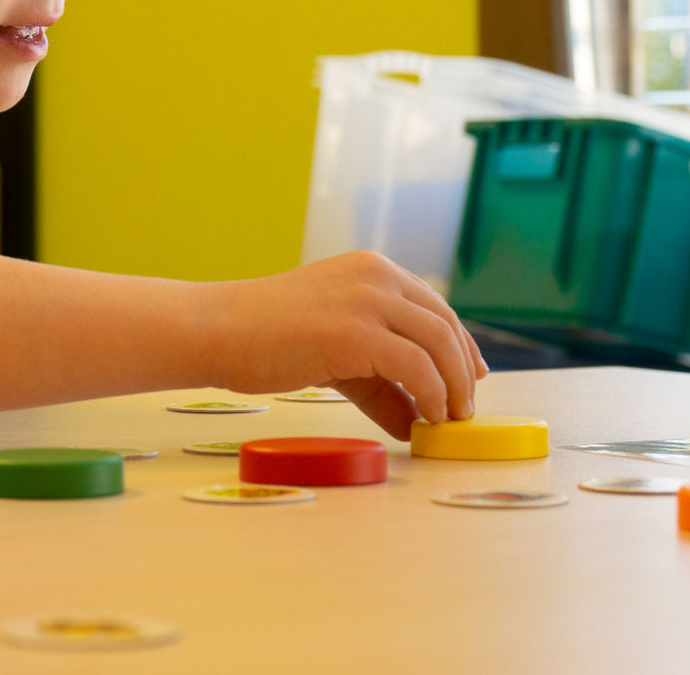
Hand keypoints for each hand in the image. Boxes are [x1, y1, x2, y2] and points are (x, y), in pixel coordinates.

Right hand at [205, 251, 486, 438]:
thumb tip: (414, 421)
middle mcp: (375, 276)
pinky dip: (429, 395)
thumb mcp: (334, 351)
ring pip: (438, 343)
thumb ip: (377, 380)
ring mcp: (366, 301)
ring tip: (449, 420)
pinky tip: (423, 419)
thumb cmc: (265, 338)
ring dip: (452, 386)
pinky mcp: (354, 333)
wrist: (218, 330)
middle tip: (464, 409)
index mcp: (371, 269)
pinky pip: (414, 367)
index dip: (460, 344)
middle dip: (462, 369)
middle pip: (444, 323)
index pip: (435, 306)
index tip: (471, 377)